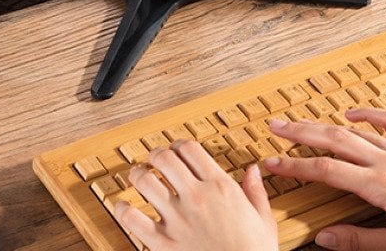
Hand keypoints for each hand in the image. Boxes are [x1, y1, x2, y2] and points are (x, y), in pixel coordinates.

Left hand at [114, 140, 278, 250]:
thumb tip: (253, 171)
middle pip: (164, 158)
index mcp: (221, 187)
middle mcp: (196, 198)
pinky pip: (132, 219)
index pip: (190, 149)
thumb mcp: (263, 219)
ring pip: (144, 181)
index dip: (179, 145)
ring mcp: (177, 219)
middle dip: (156, 155)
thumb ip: (255, 191)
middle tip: (155, 160)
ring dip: (138, 175)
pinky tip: (123, 206)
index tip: (177, 150)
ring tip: (137, 176)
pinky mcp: (163, 243)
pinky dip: (122, 210)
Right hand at [264, 109, 385, 250]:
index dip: (295, 165)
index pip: (327, 171)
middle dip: (300, 133)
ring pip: (355, 131)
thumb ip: (360, 240)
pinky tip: (351, 114)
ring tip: (300, 121)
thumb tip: (325, 239)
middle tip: (273, 127)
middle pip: (334, 140)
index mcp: (382, 186)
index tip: (272, 163)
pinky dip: (367, 114)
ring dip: (324, 124)